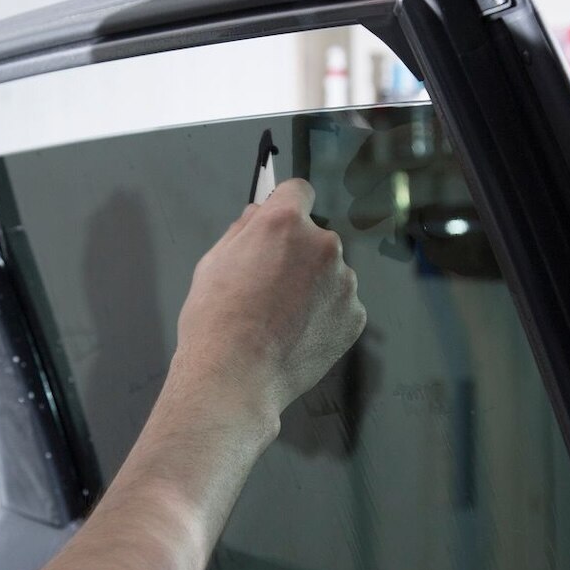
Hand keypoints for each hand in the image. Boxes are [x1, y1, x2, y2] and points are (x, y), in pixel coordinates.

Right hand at [172, 178, 366, 426]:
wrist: (236, 378)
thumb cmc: (216, 321)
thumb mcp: (213, 262)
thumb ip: (243, 230)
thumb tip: (259, 213)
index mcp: (285, 223)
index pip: (298, 191)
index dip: (286, 205)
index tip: (280, 222)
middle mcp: (323, 245)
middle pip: (314, 237)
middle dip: (297, 254)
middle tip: (270, 287)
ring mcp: (344, 282)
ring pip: (330, 274)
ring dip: (314, 286)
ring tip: (282, 318)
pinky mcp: (355, 316)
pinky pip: (340, 305)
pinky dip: (325, 315)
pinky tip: (297, 334)